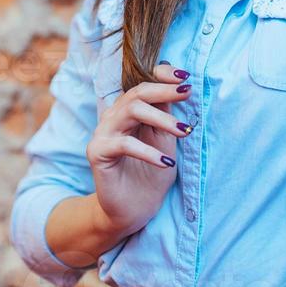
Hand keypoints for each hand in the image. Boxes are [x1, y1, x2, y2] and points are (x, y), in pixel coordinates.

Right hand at [86, 61, 193, 237]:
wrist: (133, 211)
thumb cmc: (151, 175)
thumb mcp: (164, 141)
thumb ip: (166, 116)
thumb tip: (180, 87)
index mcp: (128, 110)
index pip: (142, 83)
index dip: (162, 75)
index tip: (186, 77)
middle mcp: (113, 116)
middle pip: (137, 92)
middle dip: (165, 90)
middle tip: (188, 92)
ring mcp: (103, 133)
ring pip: (131, 111)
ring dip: (161, 118)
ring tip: (184, 131)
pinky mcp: (97, 152)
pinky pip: (124, 144)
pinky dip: (148, 152)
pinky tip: (166, 162)